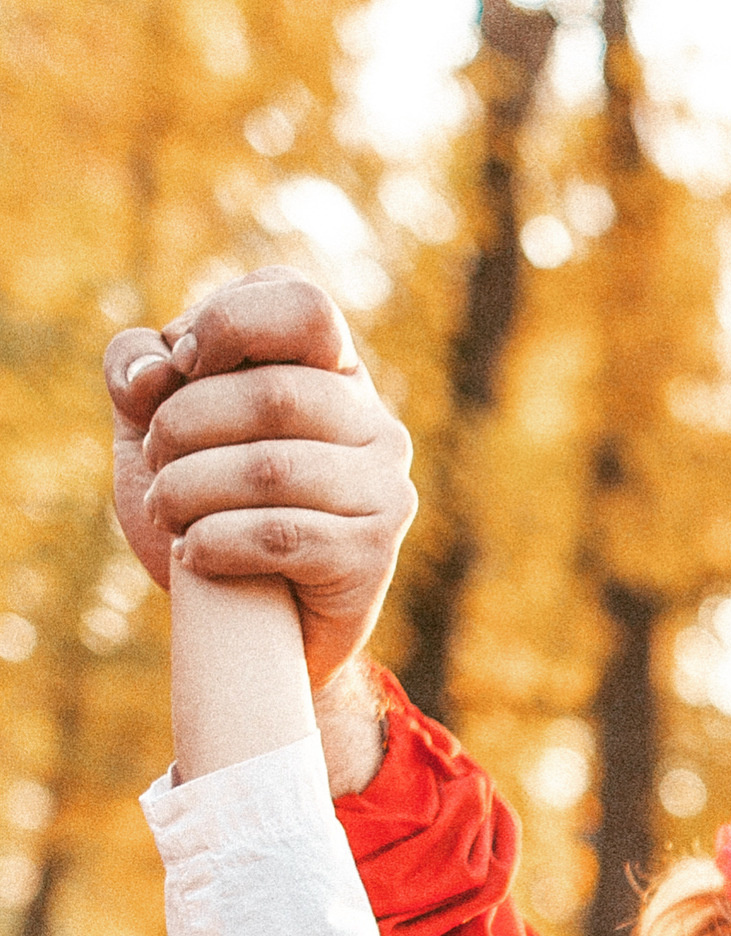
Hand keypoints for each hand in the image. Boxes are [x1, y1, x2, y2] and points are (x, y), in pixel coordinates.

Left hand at [104, 267, 415, 691]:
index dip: (228, 323)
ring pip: (271, 468)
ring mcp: (384, 488)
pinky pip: (281, 534)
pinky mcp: (373, 554)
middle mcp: (374, 421)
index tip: (179, 365)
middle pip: (272, 392)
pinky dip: (216, 541)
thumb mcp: (155, 429)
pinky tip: (192, 553)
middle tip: (156, 460)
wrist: (251, 628)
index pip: (302, 304)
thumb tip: (153, 371)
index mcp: (331, 367)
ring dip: (189, 488)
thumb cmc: (208, 510)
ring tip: (164, 509)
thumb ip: (138, 373)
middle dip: (184, 423)